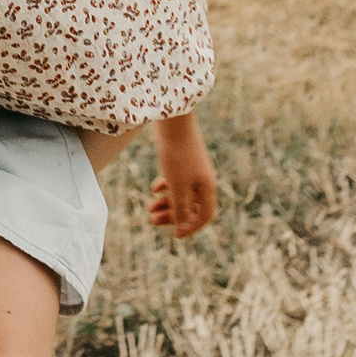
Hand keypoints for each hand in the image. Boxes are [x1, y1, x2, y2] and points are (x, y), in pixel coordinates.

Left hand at [146, 118, 217, 239]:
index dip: (192, 227)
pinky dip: (166, 187)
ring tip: (148, 208)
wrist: (173, 120)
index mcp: (207, 186)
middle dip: (172, 215)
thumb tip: (182, 229)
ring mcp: (192, 168)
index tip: (176, 235)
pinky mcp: (181, 159)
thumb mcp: (177, 185)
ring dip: (166, 203)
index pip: (205, 214)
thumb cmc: (176, 154)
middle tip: (152, 221)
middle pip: (191, 205)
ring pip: (181, 193)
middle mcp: (202, 178)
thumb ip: (180, 208)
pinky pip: (176, 180)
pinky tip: (154, 188)